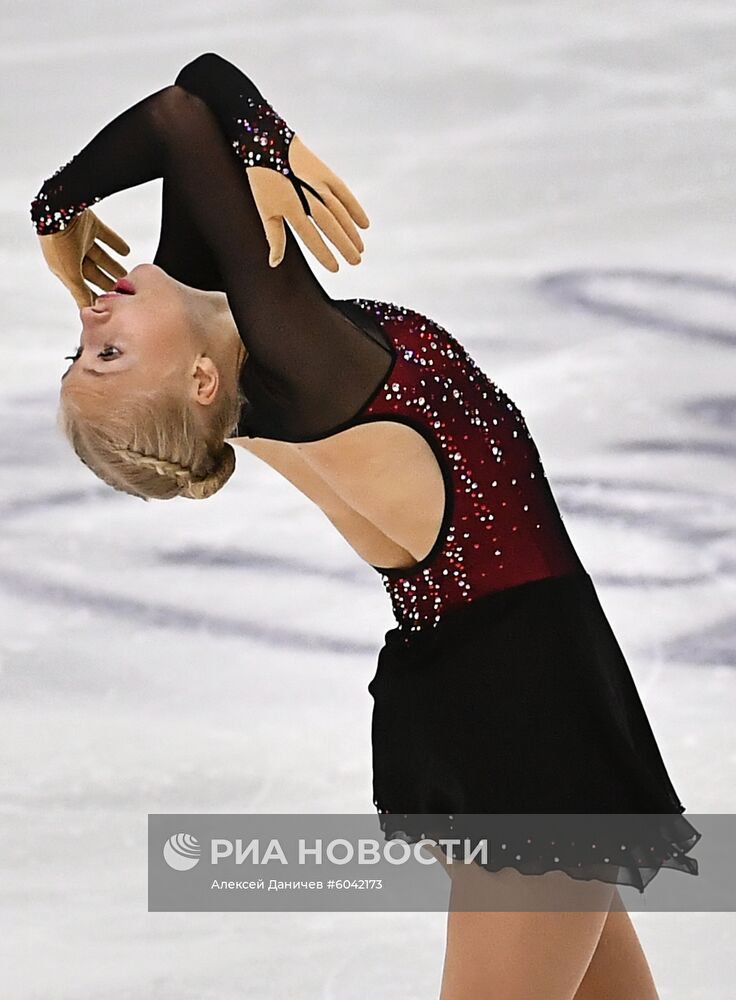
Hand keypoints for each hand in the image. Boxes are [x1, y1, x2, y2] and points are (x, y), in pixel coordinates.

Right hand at [37, 209, 130, 308]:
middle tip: (120, 291)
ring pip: (101, 256)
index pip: (81, 286)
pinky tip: (126, 251)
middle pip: (93, 272)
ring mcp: (81, 239)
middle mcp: (72, 254)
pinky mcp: (90, 225)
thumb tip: (88, 311)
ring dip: (113, 265)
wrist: (58, 211)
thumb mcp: (70, 274)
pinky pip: (106, 236)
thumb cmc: (59, 244)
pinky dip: (116, 244)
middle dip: (106, 282)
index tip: (106, 306)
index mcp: (64, 268)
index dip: (92, 295)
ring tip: (126, 274)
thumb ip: (80, 293)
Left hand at [245, 135, 369, 272]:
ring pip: (339, 211)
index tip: (336, 268)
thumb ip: (274, 236)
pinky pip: (344, 193)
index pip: (311, 236)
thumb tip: (275, 263)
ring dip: (351, 231)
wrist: (266, 140)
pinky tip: (364, 223)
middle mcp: (307, 196)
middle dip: (344, 245)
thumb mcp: (264, 208)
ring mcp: (318, 183)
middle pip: (330, 225)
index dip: (324, 253)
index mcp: (290, 207)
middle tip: (356, 262)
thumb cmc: (262, 179)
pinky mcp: (325, 172)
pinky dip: (355, 208)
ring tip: (360, 248)